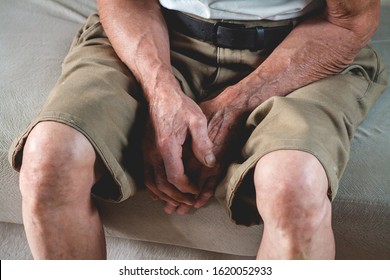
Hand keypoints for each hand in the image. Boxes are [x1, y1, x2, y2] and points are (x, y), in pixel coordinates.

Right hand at [142, 80, 215, 210]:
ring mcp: (145, 152)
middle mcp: (152, 152)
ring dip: (165, 195)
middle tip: (190, 202)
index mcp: (167, 145)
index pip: (175, 177)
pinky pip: (145, 175)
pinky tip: (161, 193)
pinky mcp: (143, 150)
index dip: (187, 188)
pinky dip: (153, 188)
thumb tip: (210, 164)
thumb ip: (203, 143)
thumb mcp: (197, 120)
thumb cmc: (180, 106)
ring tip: (179, 200)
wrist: (160, 93)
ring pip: (151, 183)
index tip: (197, 190)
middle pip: (162, 184)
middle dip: (177, 196)